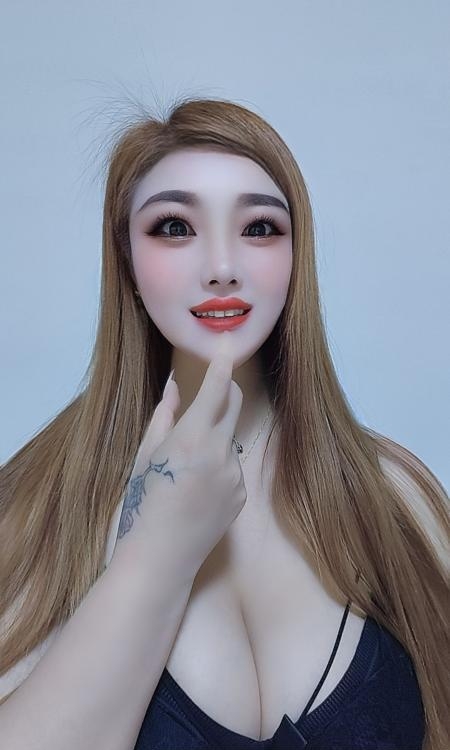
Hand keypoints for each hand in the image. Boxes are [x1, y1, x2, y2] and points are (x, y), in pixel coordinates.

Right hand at [119, 333, 246, 575]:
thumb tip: (175, 387)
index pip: (216, 388)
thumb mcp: (145, 455)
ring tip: (186, 469)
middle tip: (211, 387)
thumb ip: (165, 416)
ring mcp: (236, 475)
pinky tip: (196, 490)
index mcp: (193, 438)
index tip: (227, 344)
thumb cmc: (142, 503)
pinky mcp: (242, 494)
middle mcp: (221, 452)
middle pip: (233, 404)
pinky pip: (232, 466)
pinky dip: (218, 465)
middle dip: (225, 389)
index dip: (222, 363)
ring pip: (229, 438)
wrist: (160, 559)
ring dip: (214, 436)